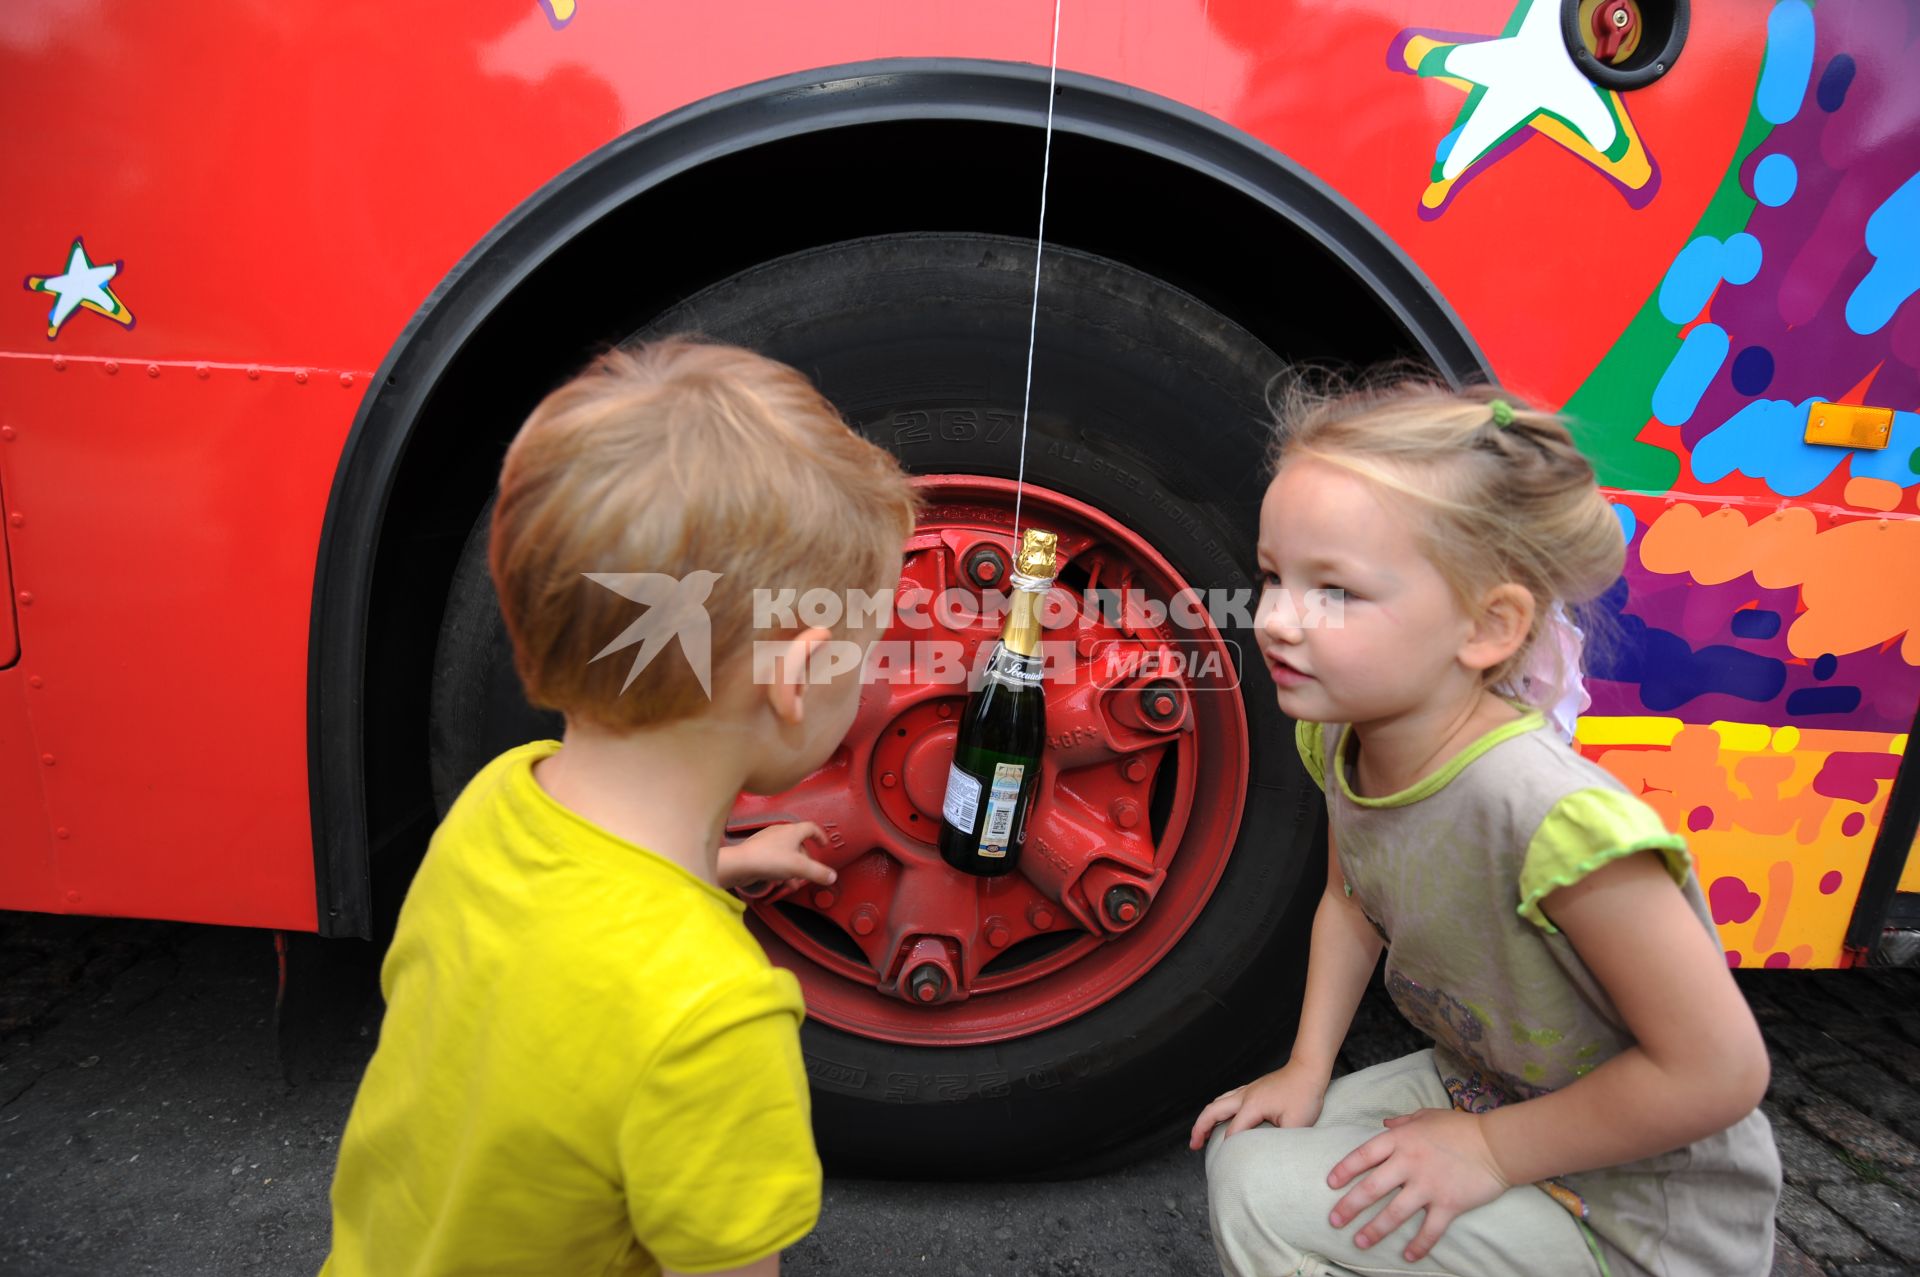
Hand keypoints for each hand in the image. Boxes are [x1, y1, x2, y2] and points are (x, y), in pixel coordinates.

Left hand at [716, 822, 835, 892]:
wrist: (740, 864)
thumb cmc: (769, 859)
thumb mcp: (799, 868)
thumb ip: (818, 872)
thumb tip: (832, 876)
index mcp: (792, 831)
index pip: (811, 828)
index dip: (820, 836)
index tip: (823, 845)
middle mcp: (780, 832)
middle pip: (799, 844)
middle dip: (805, 860)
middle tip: (808, 872)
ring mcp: (767, 841)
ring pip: (787, 853)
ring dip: (793, 868)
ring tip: (793, 882)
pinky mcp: (758, 851)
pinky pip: (775, 859)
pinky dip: (781, 870)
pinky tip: (780, 882)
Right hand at [1188, 1060, 1330, 1150]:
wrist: (1309, 1069)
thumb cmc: (1304, 1095)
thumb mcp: (1296, 1124)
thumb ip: (1279, 1141)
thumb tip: (1269, 1155)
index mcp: (1252, 1105)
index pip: (1232, 1131)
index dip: (1229, 1148)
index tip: (1227, 1164)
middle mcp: (1245, 1096)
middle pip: (1212, 1111)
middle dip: (1200, 1129)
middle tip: (1193, 1145)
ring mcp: (1248, 1090)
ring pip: (1218, 1102)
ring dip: (1206, 1117)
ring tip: (1201, 1134)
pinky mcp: (1253, 1088)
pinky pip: (1227, 1098)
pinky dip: (1218, 1109)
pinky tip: (1222, 1116)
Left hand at [1326, 1107, 1510, 1262]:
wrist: (1496, 1144)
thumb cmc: (1461, 1127)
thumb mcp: (1427, 1116)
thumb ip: (1402, 1121)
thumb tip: (1384, 1124)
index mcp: (1401, 1140)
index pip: (1363, 1156)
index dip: (1344, 1170)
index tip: (1331, 1184)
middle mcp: (1409, 1163)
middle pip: (1371, 1188)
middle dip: (1349, 1207)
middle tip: (1334, 1220)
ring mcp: (1428, 1186)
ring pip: (1394, 1213)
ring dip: (1375, 1230)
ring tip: (1359, 1243)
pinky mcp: (1448, 1204)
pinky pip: (1429, 1230)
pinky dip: (1418, 1245)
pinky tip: (1407, 1257)